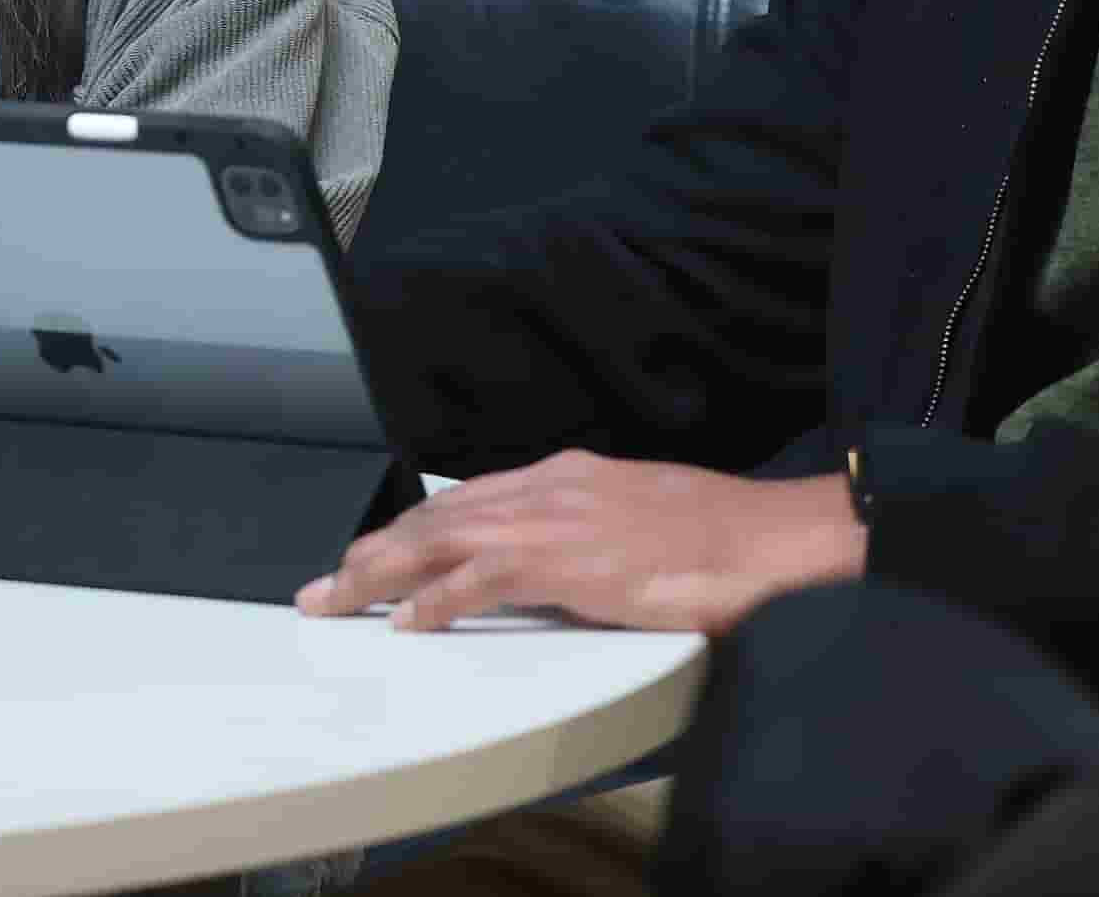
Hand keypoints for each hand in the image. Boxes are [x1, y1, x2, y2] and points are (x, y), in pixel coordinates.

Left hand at [297, 455, 863, 635]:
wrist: (770, 536)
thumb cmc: (718, 535)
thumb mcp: (634, 521)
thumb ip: (584, 534)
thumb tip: (550, 567)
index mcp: (562, 478)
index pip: (462, 501)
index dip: (409, 531)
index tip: (372, 556)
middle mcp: (547, 490)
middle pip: (435, 516)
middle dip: (374, 551)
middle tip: (327, 585)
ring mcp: (555, 521)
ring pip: (441, 540)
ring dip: (382, 573)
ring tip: (341, 600)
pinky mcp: (570, 562)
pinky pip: (484, 579)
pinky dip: (438, 599)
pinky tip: (409, 619)